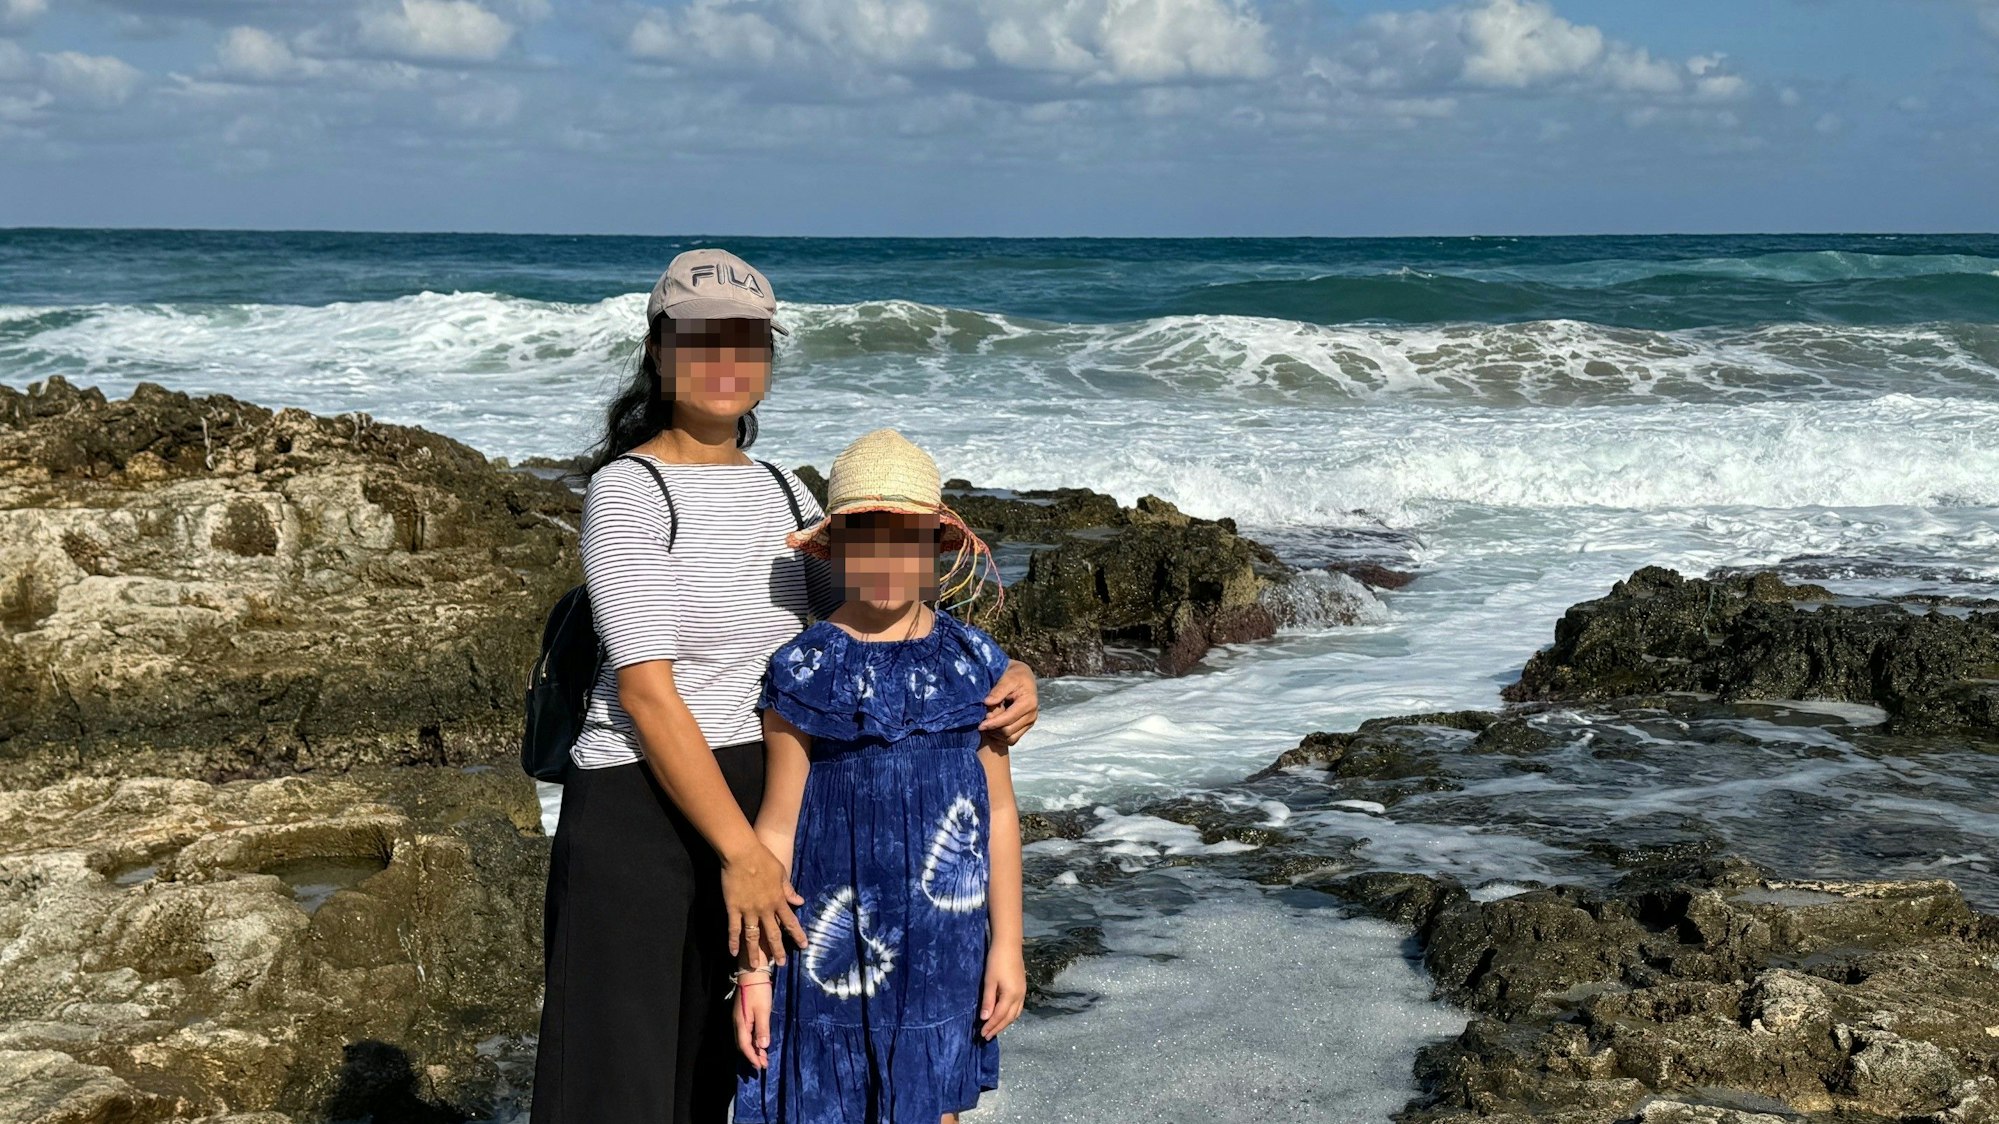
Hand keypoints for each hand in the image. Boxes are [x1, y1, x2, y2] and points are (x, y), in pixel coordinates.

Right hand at [721, 843, 807, 964]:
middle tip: (780, 964)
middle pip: (773, 934)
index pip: (791, 921)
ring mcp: (748, 910)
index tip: (804, 945)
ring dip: (755, 952)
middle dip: (778, 950)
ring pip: (753, 936)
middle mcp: (765, 909)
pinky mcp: (733, 908)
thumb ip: (789, 890)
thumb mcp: (781, 873)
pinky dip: (733, 941)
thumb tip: (800, 902)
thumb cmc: (763, 859)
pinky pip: (734, 928)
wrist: (742, 853)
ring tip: (756, 966)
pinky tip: (734, 953)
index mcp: (778, 899)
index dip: (798, 934)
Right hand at [732, 968, 772, 1068]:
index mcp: (741, 1023)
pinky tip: (760, 1042)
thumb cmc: (759, 991)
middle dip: (752, 1056)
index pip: (744, 1046)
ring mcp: (739, 1018)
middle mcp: (738, 1023)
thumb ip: (762, 1029)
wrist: (752, 973)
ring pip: (744, 1039)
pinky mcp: (744, 1014)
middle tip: (763, 1064)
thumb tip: (762, 1047)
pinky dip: (753, 1040)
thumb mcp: (763, 1010)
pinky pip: (746, 1032)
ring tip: (763, 1056)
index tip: (761, 1066)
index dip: (752, 1057)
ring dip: (753, 1049)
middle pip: (743, 1045)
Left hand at [977, 944, 1025, 1039]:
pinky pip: (1018, 1008)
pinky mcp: (1022, 988)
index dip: (991, 1026)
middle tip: (986, 1036)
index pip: (999, 1016)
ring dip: (1005, 1023)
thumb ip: (988, 1000)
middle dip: (998, 1028)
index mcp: (1011, 995)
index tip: (982, 1034)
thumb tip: (985, 1018)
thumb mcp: (989, 981)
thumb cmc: (996, 961)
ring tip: (994, 1029)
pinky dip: (1010, 1015)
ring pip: (1015, 1014)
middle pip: (1008, 1018)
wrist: (1009, 944)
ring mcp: (1022, 992)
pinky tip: (1004, 1016)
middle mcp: (1019, 996)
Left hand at [978, 660, 1037, 747]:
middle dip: (994, 728)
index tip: (980, 724)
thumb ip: (998, 690)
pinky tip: (993, 728)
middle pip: (1009, 731)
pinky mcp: (1026, 726)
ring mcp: (1030, 722)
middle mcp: (1032, 715)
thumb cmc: (1014, 675)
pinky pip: (1013, 739)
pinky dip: (1002, 737)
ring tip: (987, 724)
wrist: (1022, 676)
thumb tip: (987, 702)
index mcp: (1029, 703)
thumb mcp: (1007, 678)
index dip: (993, 723)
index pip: (1008, 719)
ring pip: (1010, 738)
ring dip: (997, 734)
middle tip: (982, 722)